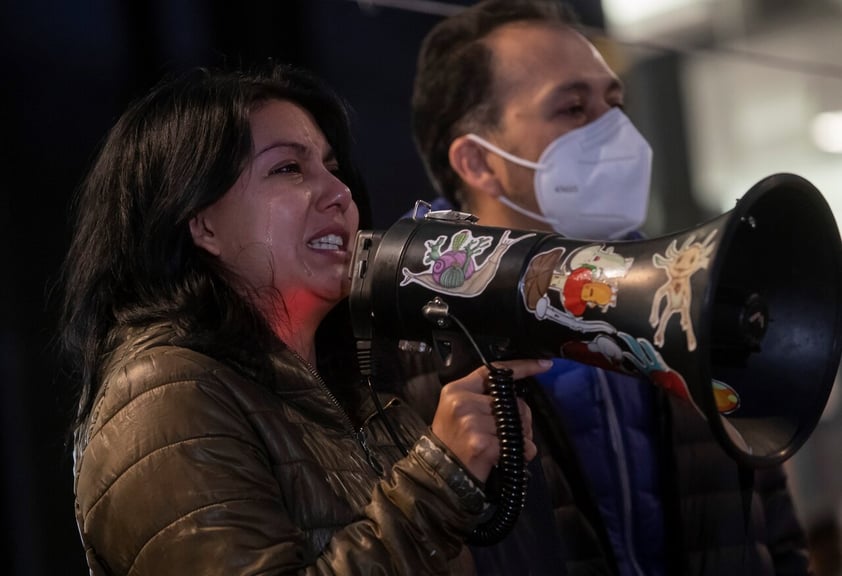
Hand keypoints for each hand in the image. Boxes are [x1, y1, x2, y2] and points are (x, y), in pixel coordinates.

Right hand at [431, 359, 551, 481]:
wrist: (441, 474)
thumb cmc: (454, 442)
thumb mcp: (460, 412)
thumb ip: (483, 399)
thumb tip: (517, 398)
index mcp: (457, 389)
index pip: (493, 372)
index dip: (521, 367)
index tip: (544, 365)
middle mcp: (462, 402)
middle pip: (512, 401)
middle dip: (523, 418)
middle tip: (515, 434)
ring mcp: (471, 422)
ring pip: (516, 423)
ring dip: (522, 438)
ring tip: (508, 447)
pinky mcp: (480, 442)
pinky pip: (516, 443)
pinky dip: (522, 452)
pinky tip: (509, 458)